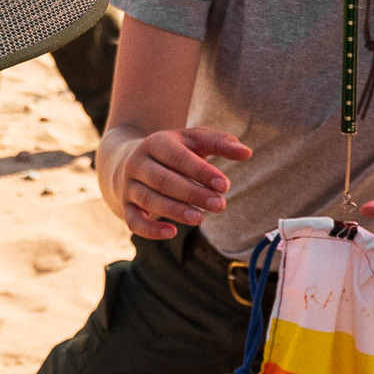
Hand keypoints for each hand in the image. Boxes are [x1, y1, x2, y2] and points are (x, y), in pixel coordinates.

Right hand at [102, 125, 251, 239]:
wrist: (129, 160)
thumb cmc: (172, 151)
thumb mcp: (193, 141)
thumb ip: (220, 143)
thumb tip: (247, 152)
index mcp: (156, 143)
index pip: (178, 158)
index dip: (201, 172)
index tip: (224, 185)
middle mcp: (138, 164)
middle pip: (164, 181)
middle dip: (193, 194)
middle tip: (220, 205)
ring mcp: (129, 187)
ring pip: (150, 200)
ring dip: (176, 211)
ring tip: (200, 218)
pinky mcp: (126, 207)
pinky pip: (134, 221)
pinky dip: (151, 230)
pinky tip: (172, 233)